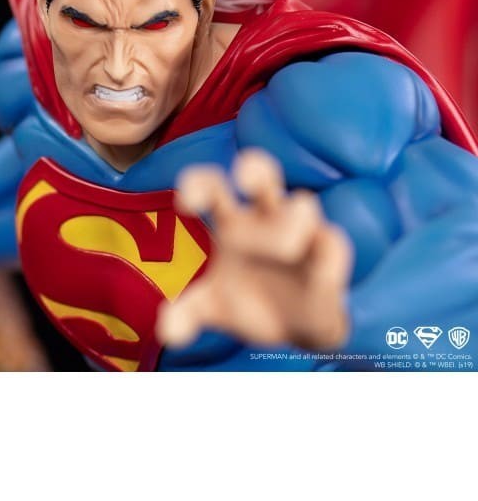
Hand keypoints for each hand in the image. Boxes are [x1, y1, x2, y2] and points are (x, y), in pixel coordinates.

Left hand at [156, 149, 352, 350]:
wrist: (295, 328)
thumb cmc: (250, 300)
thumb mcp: (213, 306)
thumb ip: (188, 313)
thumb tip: (168, 331)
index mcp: (232, 222)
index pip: (213, 187)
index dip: (199, 184)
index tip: (187, 204)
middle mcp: (265, 218)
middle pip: (262, 175)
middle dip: (256, 169)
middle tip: (244, 179)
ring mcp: (301, 233)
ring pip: (303, 205)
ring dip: (292, 221)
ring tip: (285, 249)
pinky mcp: (329, 254)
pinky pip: (332, 243)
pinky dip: (325, 253)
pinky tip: (318, 269)